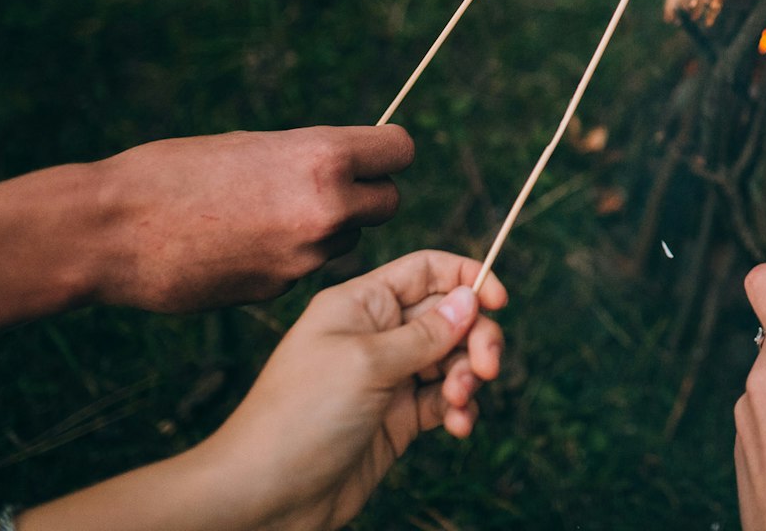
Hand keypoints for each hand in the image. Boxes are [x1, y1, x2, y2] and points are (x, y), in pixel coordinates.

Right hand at [91, 127, 413, 311]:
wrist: (111, 230)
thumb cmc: (175, 172)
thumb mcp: (253, 145)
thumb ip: (310, 157)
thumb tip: (350, 165)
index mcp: (322, 157)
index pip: (401, 151)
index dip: (383, 153)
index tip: (368, 156)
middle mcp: (326, 208)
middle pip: (389, 202)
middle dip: (366, 195)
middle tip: (329, 189)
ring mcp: (305, 256)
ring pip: (349, 240)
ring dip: (328, 231)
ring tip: (271, 216)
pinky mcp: (280, 289)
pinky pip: (307, 268)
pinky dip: (289, 258)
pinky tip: (243, 246)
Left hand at [195, 250, 506, 530]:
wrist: (265, 495)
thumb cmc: (299, 417)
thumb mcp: (367, 363)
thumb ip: (426, 332)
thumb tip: (470, 297)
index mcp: (360, 304)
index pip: (426, 270)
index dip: (467, 277)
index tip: (500, 301)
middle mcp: (377, 334)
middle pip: (449, 316)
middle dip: (476, 337)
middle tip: (486, 368)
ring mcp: (389, 377)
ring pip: (452, 360)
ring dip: (468, 377)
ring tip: (458, 403)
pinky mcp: (398, 419)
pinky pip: (444, 401)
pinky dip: (459, 410)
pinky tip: (457, 425)